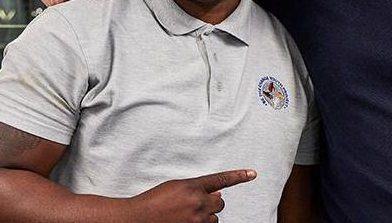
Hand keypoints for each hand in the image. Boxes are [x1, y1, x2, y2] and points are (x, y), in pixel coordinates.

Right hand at [128, 169, 256, 222]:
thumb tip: (219, 194)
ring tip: (185, 216)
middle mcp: (197, 202)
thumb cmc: (154, 202)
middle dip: (211, 204)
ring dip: (204, 217)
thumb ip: (197, 189)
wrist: (138, 218)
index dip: (238, 176)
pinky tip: (187, 220)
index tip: (252, 174)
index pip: (220, 179)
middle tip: (195, 206)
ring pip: (213, 219)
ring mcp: (196, 219)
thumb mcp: (175, 188)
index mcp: (192, 186)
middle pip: (219, 204)